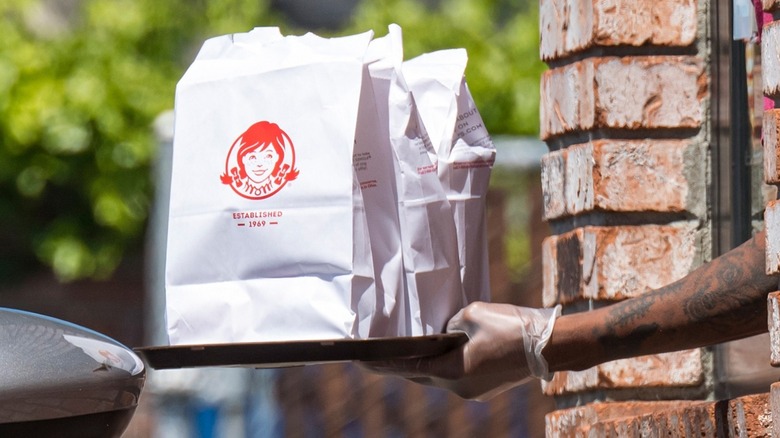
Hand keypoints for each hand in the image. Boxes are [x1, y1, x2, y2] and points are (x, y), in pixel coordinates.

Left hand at [364, 302, 559, 400]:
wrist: (550, 345)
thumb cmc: (512, 327)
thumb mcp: (472, 314)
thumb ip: (449, 324)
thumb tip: (445, 332)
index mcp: (451, 371)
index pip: (406, 366)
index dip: (382, 363)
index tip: (361, 362)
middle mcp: (459, 387)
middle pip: (420, 374)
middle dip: (400, 365)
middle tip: (376, 357)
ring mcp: (473, 390)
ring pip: (440, 375)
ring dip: (426, 363)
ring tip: (409, 348)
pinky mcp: (485, 387)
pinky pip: (457, 374)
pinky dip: (447, 363)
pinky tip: (444, 349)